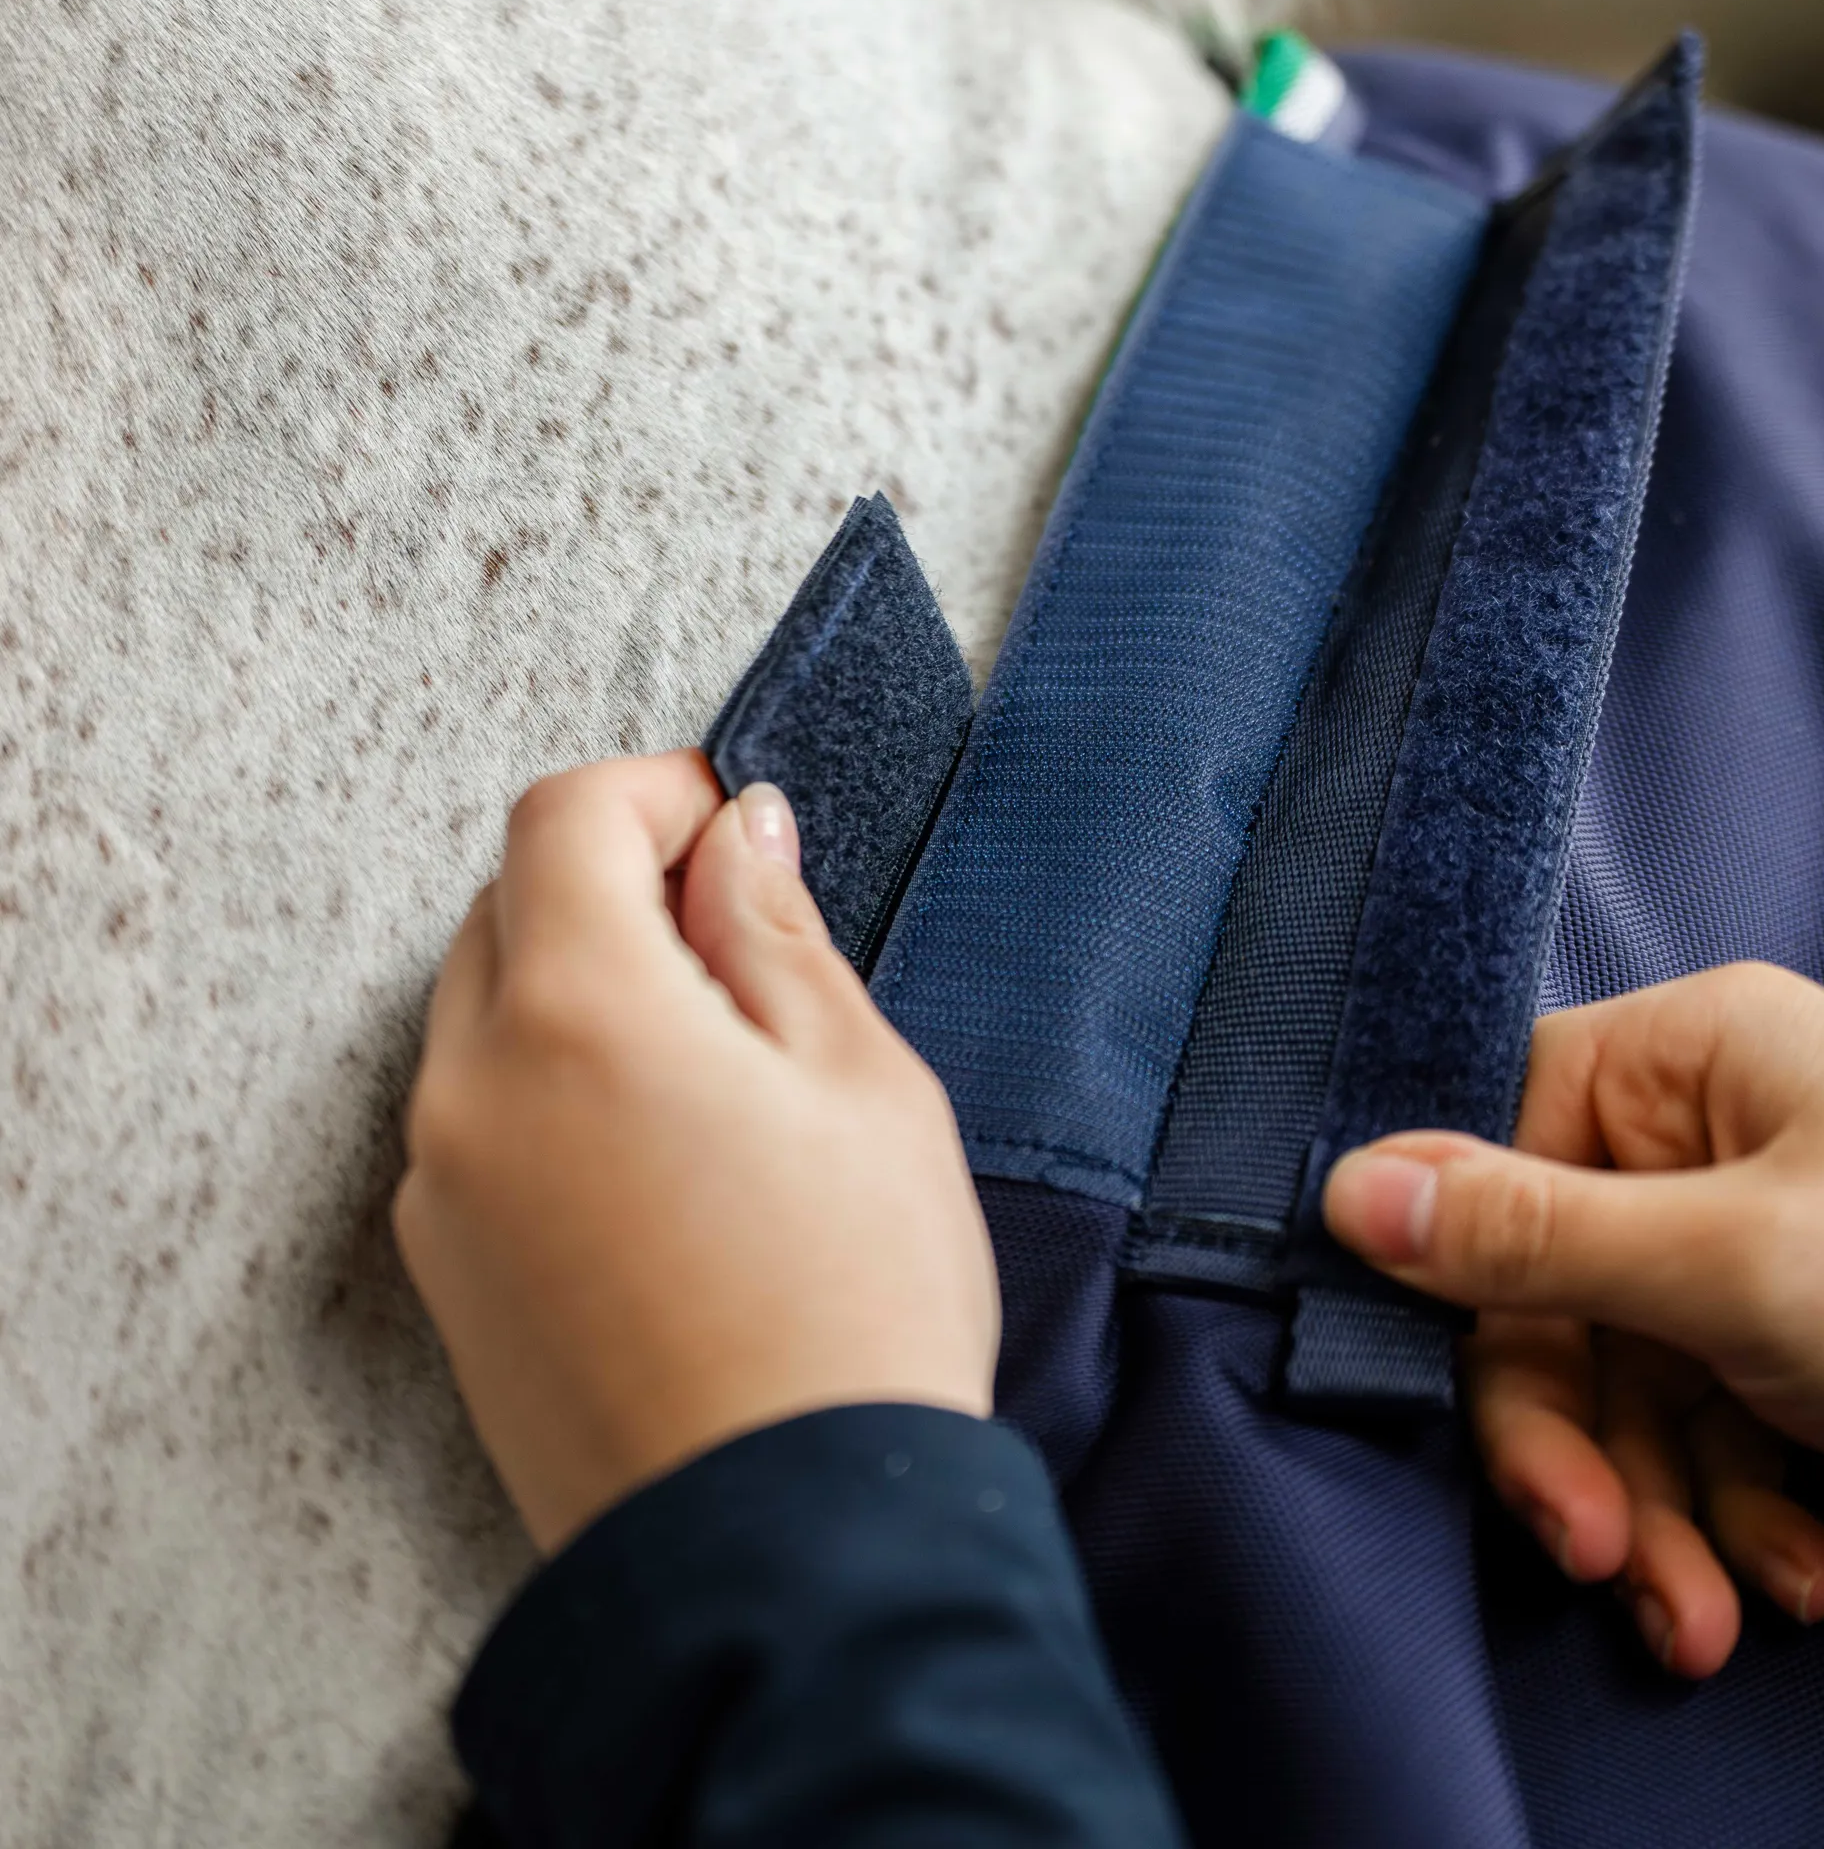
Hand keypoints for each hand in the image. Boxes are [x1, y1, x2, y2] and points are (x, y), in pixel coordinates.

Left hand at [393, 753, 998, 1553]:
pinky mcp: (444, 1279)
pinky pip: (478, 1122)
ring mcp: (440, 1193)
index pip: (563, 818)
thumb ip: (774, 932)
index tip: (732, 827)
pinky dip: (551, 1087)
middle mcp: (469, 1090)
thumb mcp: (860, 1083)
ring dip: (583, 987)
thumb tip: (736, 834)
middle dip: (617, 884)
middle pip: (511, 907)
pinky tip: (661, 1160)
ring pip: (487, 1015)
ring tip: (715, 1067)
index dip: (656, 793)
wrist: (788, 1554)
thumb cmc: (855, 1310)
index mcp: (575, 1013)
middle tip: (740, 941)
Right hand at [1324, 963, 1823, 1677]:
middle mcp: (1706, 1140)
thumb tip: (1345, 1189)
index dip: (1475, 1283)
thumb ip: (1530, 1237)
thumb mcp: (1737, 1270)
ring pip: (1627, 1386)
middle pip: (1557, 1293)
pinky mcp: (1791, 1348)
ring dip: (1659, 1517)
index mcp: (1689, 1063)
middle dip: (1582, 1448)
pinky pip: (1706, 1431)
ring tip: (1708, 1620)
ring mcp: (1750, 1249)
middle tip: (1597, 1553)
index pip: (1503, 1149)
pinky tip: (1793, 1581)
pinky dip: (1733, 1521)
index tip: (1473, 1401)